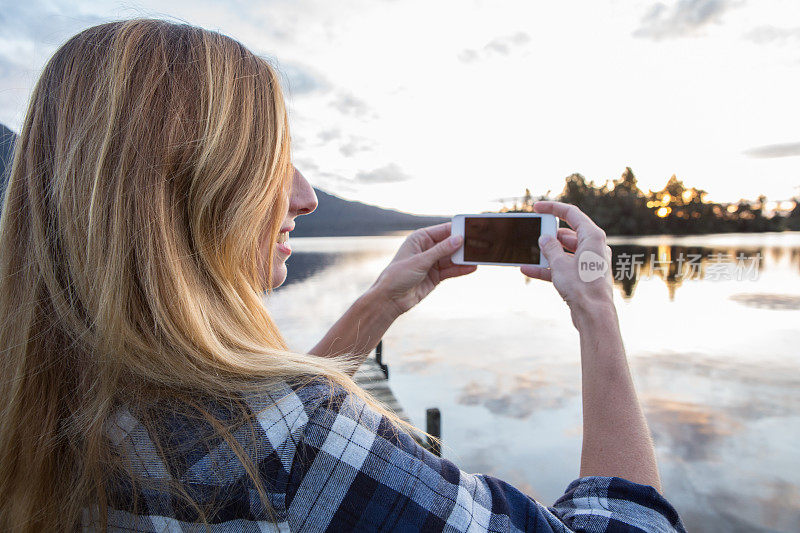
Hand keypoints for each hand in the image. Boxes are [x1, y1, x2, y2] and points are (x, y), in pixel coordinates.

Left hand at [371, 222, 476, 317]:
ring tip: (479, 256)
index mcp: (420, 238)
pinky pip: (451, 270)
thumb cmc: (398, 276)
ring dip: (464, 258)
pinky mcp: (436, 276)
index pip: (443, 230)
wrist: (390, 299)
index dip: (458, 230)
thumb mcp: (420, 261)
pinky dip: (461, 270)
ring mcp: (432, 263)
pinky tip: (472, 268)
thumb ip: (441, 250)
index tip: (472, 229)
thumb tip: (459, 239)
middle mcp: (427, 249)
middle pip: (450, 244)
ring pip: (452, 258)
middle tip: (480, 244)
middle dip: (464, 245)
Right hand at [520, 201, 613, 317]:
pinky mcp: (584, 276)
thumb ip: (550, 248)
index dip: (553, 208)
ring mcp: (589, 262)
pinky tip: (529, 270)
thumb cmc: (581, 287)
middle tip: (533, 236)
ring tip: (529, 253)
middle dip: (549, 235)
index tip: (537, 208)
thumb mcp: (559, 263)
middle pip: (568, 234)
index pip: (572, 214)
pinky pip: (564, 267)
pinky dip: (549, 267)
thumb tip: (545, 238)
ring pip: (564, 252)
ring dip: (547, 253)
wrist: (593, 315)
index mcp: (592, 237)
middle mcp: (594, 247)